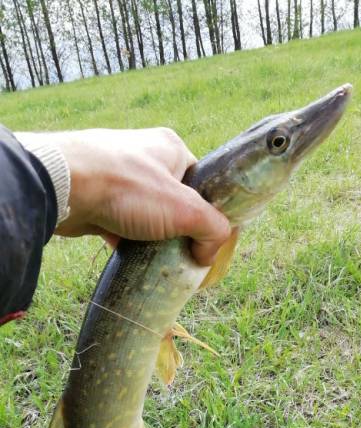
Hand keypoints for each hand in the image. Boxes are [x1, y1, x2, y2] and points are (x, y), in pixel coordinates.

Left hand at [50, 127, 230, 265]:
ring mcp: (119, 178)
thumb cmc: (128, 188)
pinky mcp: (98, 199)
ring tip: (161, 262)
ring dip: (155, 239)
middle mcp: (145, 158)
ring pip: (148, 216)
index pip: (201, 182)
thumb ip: (212, 229)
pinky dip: (130, 244)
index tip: (209, 240)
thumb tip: (210, 254)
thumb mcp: (185, 209)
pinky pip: (123, 226)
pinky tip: (135, 262)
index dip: (209, 212)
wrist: (65, 188)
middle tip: (186, 255)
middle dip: (181, 230)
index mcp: (171, 148)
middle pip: (175, 202)